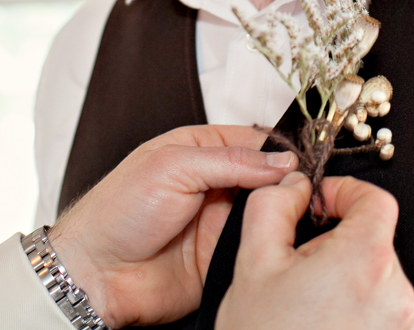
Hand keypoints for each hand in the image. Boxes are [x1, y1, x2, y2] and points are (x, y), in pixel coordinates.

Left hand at [47, 124, 297, 327]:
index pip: (253, 141)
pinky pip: (258, 248)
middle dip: (291, 182)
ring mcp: (220, 222)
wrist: (97, 273)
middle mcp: (214, 184)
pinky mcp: (223, 258)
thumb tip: (281, 161)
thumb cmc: (118, 211)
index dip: (282, 148)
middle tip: (317, 189)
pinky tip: (286, 242)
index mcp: (199, 150)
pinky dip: (273, 244)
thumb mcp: (173, 166)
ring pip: (269, 213)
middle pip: (268, 177)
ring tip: (308, 213)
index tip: (311, 158)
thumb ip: (230, 161)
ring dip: (285, 213)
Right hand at [218, 172, 413, 329]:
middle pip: (375, 242)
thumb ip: (273, 206)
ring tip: (307, 306)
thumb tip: (292, 185)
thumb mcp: (253, 262)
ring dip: (347, 280)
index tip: (322, 203)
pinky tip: (323, 326)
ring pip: (377, 280)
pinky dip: (357, 311)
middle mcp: (395, 293)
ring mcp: (403, 326)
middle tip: (300, 266)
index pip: (377, 199)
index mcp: (364, 260)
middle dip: (338, 243)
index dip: (346, 191)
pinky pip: (383, 314)